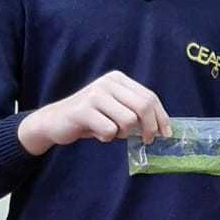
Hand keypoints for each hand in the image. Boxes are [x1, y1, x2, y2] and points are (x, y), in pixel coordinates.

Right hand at [18, 71, 169, 155]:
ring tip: (110, 131)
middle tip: (146, 140)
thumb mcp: (115, 108)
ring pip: (128, 120)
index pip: (149, 97)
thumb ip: (135, 111)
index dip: (161, 117)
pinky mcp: (83, 110)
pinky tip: (96, 133)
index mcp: (118, 79)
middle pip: (143, 106)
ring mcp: (95, 95)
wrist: (55, 121)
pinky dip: (106, 138)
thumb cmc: (90, 118)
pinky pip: (109, 130)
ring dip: (123, 133)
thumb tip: (162, 128)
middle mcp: (108, 83)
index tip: (165, 134)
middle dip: (150, 127)